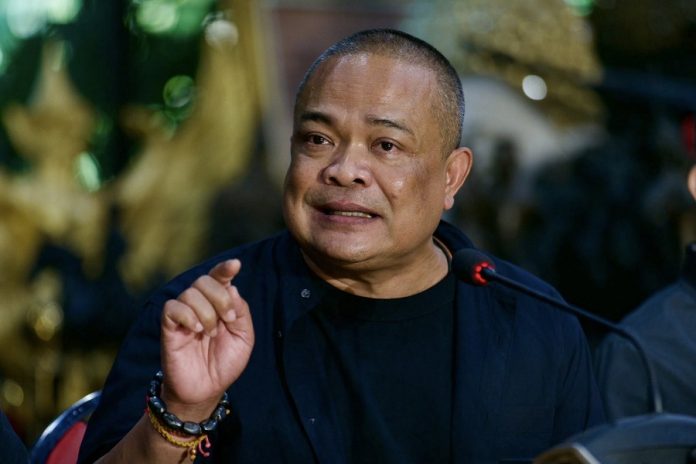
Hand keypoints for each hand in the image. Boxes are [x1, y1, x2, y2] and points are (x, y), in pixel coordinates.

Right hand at [160, 259, 253, 418]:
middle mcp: (200, 305)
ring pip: (190, 293)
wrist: (206, 389)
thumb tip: (231, 288)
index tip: (235, 264)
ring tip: (210, 333)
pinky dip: (187, 316)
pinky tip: (196, 331)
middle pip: (204, 280)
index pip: (219, 278)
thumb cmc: (225, 363)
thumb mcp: (244, 338)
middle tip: (228, 320)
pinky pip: (172, 308)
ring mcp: (183, 315)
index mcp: (219, 304)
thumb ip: (242, 312)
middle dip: (220, 297)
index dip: (225, 268)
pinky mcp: (168, 327)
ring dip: (207, 313)